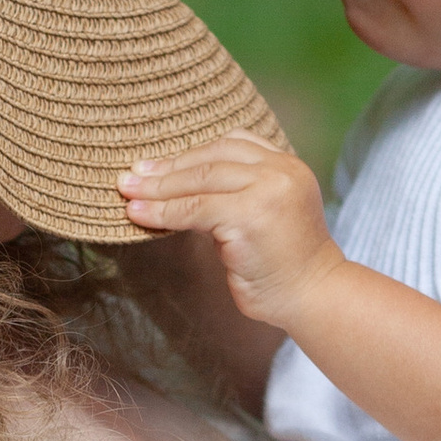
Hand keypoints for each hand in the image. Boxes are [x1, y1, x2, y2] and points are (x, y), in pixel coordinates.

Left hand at [119, 135, 343, 327]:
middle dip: (167, 168)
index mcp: (288, 164)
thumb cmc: (283, 265)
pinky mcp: (250, 216)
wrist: (313, 297)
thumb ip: (234, 194)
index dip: (190, 154)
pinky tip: (139, 215)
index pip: (232, 144)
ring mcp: (268, 190)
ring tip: (127, 192)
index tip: (157, 165)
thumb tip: (176, 187)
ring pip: (200, 180)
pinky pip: (194, 209)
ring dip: (158, 188)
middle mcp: (281, 170)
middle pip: (212, 158)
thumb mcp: (262, 215)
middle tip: (130, 176)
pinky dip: (162, 212)